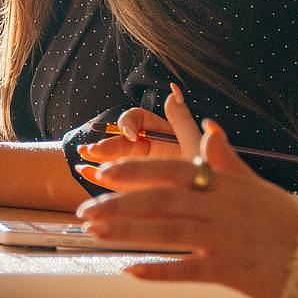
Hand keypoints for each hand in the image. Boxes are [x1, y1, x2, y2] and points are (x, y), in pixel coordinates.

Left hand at [75, 115, 297, 297]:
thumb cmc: (288, 221)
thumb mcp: (257, 186)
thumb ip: (227, 162)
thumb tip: (210, 131)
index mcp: (226, 185)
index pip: (172, 171)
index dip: (136, 171)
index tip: (104, 173)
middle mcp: (222, 209)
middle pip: (161, 202)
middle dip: (118, 204)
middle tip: (84, 210)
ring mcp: (225, 240)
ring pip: (166, 232)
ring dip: (126, 232)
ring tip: (95, 233)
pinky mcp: (232, 272)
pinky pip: (187, 270)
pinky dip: (158, 270)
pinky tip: (130, 269)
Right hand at [76, 83, 205, 184]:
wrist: (212, 207)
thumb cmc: (210, 175)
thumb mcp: (196, 145)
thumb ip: (182, 120)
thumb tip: (172, 90)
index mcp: (160, 133)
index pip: (137, 119)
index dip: (129, 122)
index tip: (130, 133)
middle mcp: (146, 149)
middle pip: (121, 140)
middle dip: (108, 143)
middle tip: (96, 150)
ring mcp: (138, 170)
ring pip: (112, 159)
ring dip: (96, 156)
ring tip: (84, 155)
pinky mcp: (132, 189)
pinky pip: (111, 181)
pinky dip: (96, 175)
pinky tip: (84, 170)